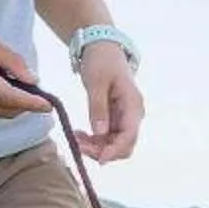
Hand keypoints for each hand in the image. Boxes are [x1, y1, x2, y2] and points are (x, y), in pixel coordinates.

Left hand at [74, 44, 145, 160]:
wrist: (102, 48)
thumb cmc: (101, 61)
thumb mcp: (96, 82)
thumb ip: (98, 108)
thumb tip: (100, 133)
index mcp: (133, 105)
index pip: (129, 136)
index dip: (115, 151)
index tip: (99, 160)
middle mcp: (132, 115)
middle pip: (123, 145)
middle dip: (102, 151)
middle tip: (78, 145)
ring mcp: (124, 118)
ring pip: (113, 144)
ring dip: (95, 147)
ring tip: (74, 137)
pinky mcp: (114, 118)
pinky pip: (106, 137)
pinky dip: (93, 140)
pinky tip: (78, 134)